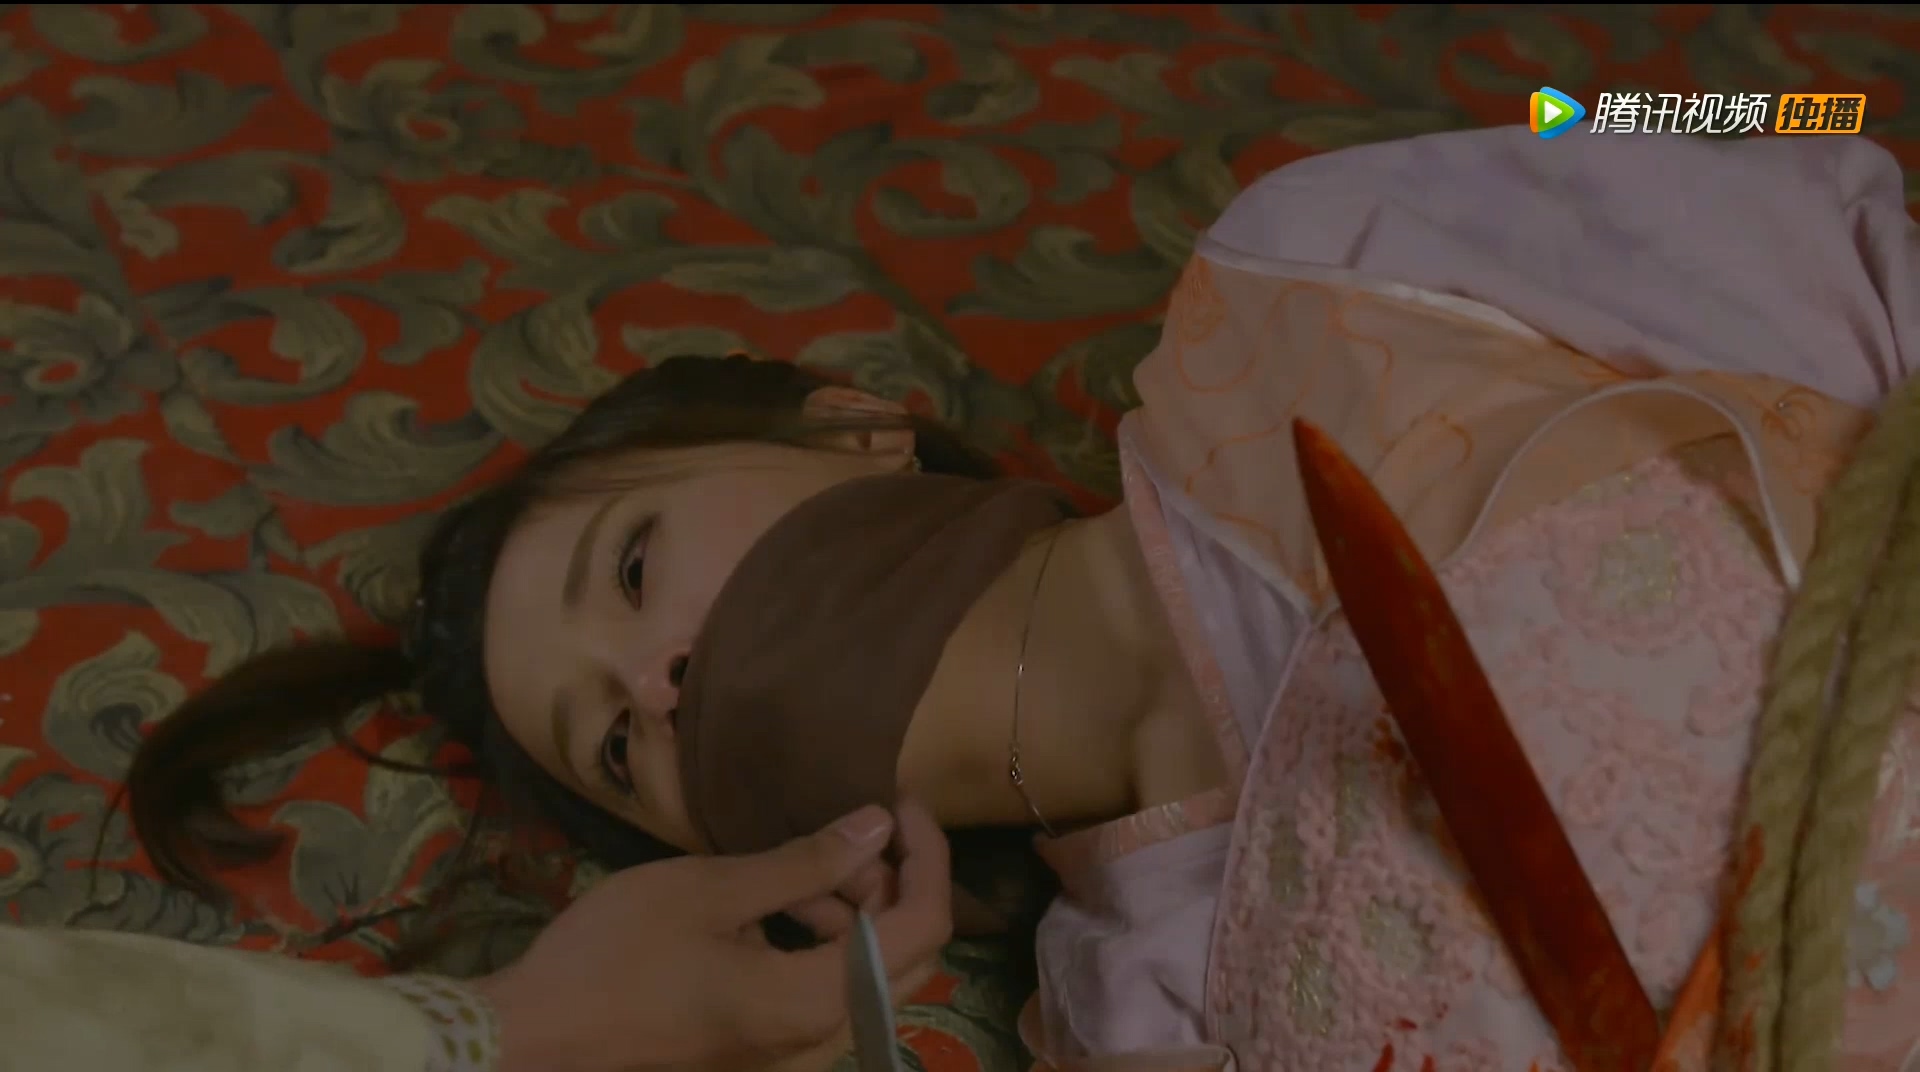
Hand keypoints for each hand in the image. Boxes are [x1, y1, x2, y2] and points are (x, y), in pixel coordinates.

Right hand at [475, 800, 952, 1071]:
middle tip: (845, 832)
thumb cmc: (617, 955)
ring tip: (794, 872)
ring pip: (866, 978)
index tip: (899, 801)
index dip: (927, 856)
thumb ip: (807, 861)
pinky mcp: (762, 1056)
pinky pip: (824, 998)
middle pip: (906, 956)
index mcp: (818, 1000)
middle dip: (890, 885)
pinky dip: (820, 948)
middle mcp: (822, 1041)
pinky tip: (771, 913)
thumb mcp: (712, 891)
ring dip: (851, 916)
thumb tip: (881, 825)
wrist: (534, 1037)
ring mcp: (792, 1057)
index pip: (924, 925)